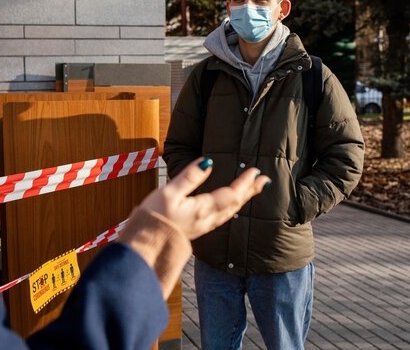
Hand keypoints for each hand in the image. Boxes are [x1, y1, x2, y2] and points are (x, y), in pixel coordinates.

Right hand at [139, 158, 269, 239]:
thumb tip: (208, 162)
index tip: (255, 171)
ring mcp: (203, 226)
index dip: (244, 182)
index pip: (231, 193)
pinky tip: (229, 207)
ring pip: (230, 212)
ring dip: (243, 200)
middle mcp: (207, 219)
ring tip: (251, 191)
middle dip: (250, 191)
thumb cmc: (154, 218)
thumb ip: (189, 177)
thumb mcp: (169, 192)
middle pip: (235, 204)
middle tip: (265, 180)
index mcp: (203, 208)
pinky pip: (221, 218)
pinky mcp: (197, 230)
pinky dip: (231, 209)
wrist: (144, 245)